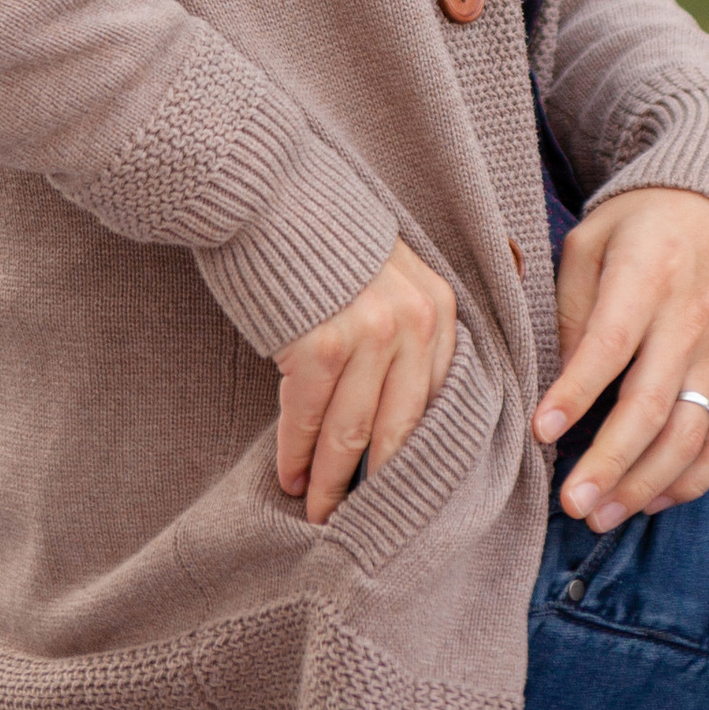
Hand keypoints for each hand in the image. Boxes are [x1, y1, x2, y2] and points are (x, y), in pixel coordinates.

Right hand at [274, 242, 457, 526]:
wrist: (268, 189)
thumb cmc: (324, 233)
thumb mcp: (389, 272)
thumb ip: (405, 326)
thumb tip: (396, 402)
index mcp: (440, 308)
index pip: (434, 400)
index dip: (414, 452)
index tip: (401, 489)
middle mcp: (415, 326)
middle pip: (400, 428)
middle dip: (377, 481)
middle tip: (360, 520)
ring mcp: (368, 337)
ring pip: (352, 434)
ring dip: (331, 480)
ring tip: (318, 511)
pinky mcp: (319, 348)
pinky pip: (308, 419)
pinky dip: (296, 454)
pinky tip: (288, 476)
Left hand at [534, 187, 708, 529]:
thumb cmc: (638, 226)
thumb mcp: (591, 242)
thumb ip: (574, 308)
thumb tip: (557, 386)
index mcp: (646, 276)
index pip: (610, 343)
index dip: (575, 391)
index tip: (540, 431)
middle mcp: (688, 320)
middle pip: (653, 406)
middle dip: (610, 464)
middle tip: (571, 504)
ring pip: (691, 436)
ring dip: (646, 485)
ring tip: (600, 516)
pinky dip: (692, 482)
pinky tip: (651, 500)